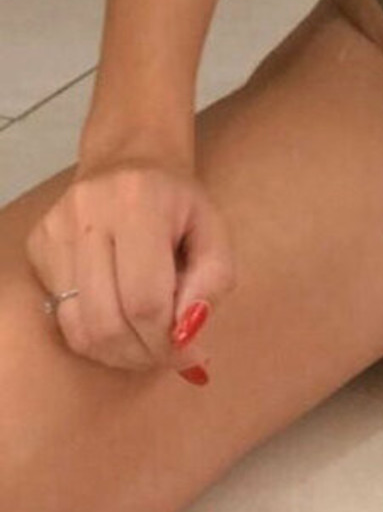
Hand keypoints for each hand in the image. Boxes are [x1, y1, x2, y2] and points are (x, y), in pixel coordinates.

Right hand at [26, 153, 234, 382]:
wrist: (131, 157)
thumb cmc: (178, 201)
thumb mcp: (214, 232)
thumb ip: (212, 284)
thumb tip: (186, 340)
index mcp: (140, 201)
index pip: (145, 299)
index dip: (166, 340)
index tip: (186, 354)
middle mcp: (89, 211)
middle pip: (107, 321)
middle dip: (141, 353)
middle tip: (163, 354)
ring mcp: (56, 228)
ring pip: (79, 328)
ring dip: (116, 352)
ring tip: (143, 343)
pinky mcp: (38, 244)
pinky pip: (60, 316)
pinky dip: (93, 333)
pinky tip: (117, 317)